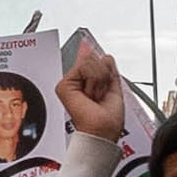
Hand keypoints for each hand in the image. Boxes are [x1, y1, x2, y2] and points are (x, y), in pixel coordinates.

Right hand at [55, 29, 127, 143]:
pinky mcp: (64, 85)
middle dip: (103, 76)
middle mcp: (78, 81)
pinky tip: (90, 95)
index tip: (103, 85)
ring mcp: (70, 83)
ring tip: (96, 96)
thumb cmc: (108, 118)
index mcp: (88, 81)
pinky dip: (93, 82)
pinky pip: (83, 67)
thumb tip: (90, 47)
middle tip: (100, 95)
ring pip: (90, 61)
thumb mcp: (112, 84)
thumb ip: (104, 65)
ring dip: (99, 81)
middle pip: (94, 57)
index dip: (103, 68)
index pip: (95, 59)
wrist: (103, 129)